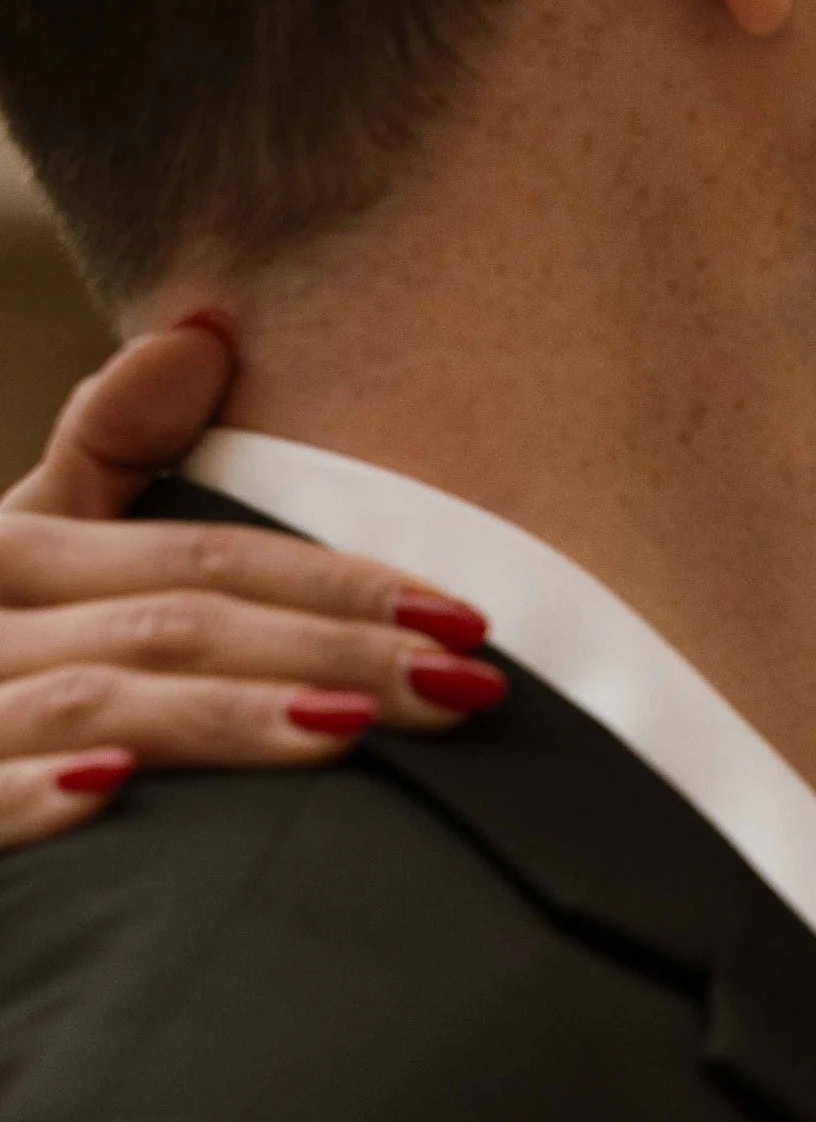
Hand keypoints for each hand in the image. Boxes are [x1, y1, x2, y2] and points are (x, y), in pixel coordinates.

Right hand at [0, 313, 504, 842]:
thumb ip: (107, 453)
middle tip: (465, 686)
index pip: (199, 558)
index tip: (463, 618)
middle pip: (174, 623)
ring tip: (352, 726)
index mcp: (11, 554)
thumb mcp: (24, 552)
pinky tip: (113, 791)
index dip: (336, 583)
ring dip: (223, 717)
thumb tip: (206, 330)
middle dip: (330, 649)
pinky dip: (35, 792)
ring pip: (94, 702)